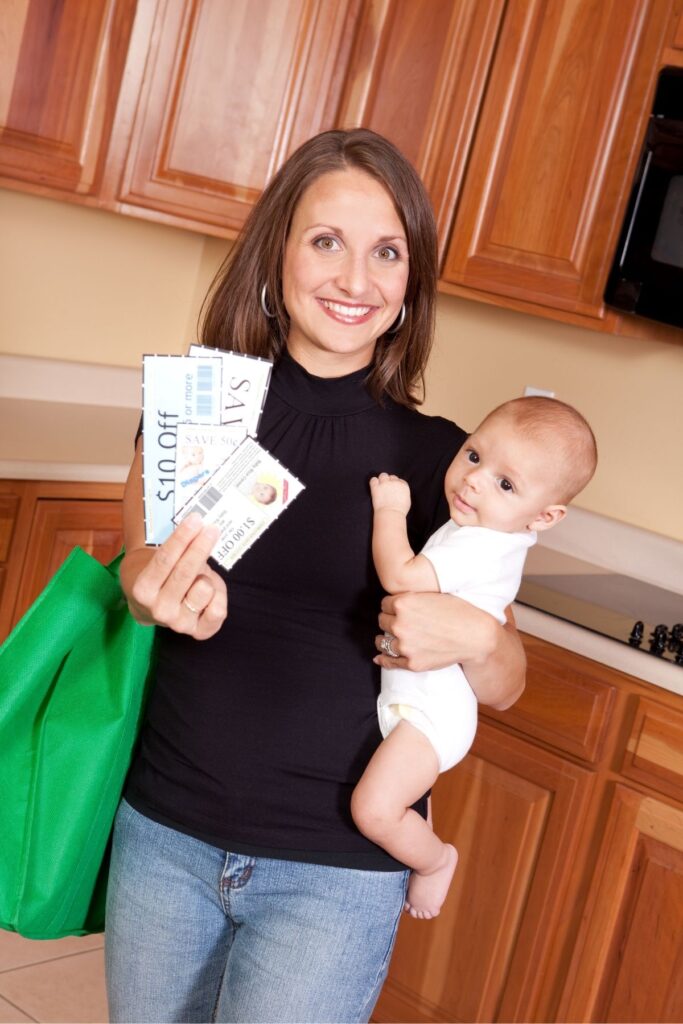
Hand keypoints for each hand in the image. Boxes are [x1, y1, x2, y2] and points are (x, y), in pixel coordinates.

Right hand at [121, 514, 227, 639]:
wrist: (151, 606)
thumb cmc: (161, 576)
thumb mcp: (160, 560)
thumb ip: (179, 549)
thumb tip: (201, 530)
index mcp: (143, 590)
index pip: (165, 559)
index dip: (182, 538)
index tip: (195, 520)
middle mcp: (159, 609)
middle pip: (185, 572)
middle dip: (200, 547)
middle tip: (211, 529)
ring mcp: (178, 624)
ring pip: (204, 589)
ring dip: (206, 575)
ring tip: (199, 574)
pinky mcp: (198, 632)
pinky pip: (218, 610)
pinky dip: (219, 595)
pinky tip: (211, 589)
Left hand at [370, 473, 410, 513]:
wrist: (391, 514)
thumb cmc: (399, 511)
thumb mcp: (407, 501)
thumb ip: (403, 493)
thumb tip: (400, 492)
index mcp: (403, 485)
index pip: (399, 480)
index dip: (395, 484)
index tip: (393, 489)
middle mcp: (394, 482)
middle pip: (391, 477)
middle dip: (389, 482)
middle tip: (386, 489)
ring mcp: (385, 484)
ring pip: (383, 475)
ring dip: (382, 480)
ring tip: (380, 487)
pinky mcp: (376, 487)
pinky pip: (373, 479)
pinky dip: (374, 482)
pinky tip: (374, 488)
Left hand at [374, 591, 497, 672]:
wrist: (475, 636)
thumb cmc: (459, 612)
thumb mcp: (432, 595)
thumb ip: (411, 599)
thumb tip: (394, 603)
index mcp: (403, 603)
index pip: (385, 603)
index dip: (393, 606)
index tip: (399, 609)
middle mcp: (400, 624)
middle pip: (382, 620)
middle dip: (390, 620)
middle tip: (402, 622)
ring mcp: (405, 645)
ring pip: (382, 640)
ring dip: (385, 638)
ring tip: (390, 638)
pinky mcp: (412, 663)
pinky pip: (389, 661)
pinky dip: (383, 659)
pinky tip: (380, 657)